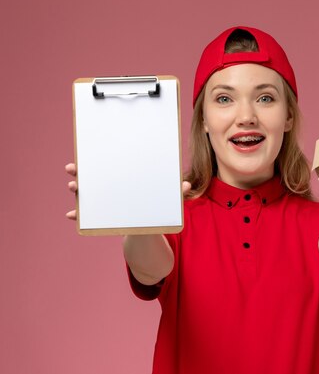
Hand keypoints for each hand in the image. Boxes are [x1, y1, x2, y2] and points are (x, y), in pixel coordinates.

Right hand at [64, 163, 191, 220]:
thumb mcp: (164, 197)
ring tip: (73, 187)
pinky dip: (78, 215)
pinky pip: (86, 216)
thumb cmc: (153, 205)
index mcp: (123, 179)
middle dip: (80, 171)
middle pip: (92, 177)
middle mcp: (109, 188)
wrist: (147, 226)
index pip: (108, 165)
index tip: (86, 152)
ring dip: (77, 190)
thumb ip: (174, 191)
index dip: (96, 158)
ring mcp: (103, 203)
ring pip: (86, 194)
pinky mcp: (101, 217)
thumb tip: (186, 185)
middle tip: (73, 168)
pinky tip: (71, 216)